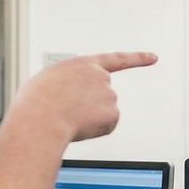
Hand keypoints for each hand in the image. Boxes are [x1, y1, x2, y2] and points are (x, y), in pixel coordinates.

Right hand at [12, 52, 156, 142]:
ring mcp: (109, 94)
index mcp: (82, 64)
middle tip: (67, 111)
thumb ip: (66, 83)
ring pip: (103, 112)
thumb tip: (70, 99)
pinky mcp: (113, 113)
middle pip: (103, 94)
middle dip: (89, 105)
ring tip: (67, 118)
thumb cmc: (36, 103)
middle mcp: (100, 76)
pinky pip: (106, 126)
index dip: (137, 59)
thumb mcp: (46, 81)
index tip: (153, 57)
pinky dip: (95, 130)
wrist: (40, 121)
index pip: (116, 59)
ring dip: (89, 118)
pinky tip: (79, 127)